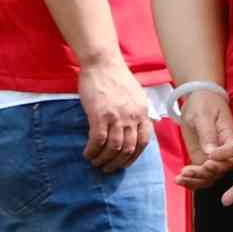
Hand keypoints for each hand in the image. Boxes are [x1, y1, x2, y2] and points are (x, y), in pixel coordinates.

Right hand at [74, 51, 151, 171]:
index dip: (134, 157)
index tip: (125, 163)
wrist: (102, 63)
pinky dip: (92, 151)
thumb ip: (137, 112)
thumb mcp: (136, 95)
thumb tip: (136, 128)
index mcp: (142, 113)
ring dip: (104, 159)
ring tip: (96, 163)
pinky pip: (97, 141)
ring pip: (113, 148)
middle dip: (118, 163)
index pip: (144, 142)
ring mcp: (117, 117)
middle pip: (128, 149)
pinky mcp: (100, 115)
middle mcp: (132, 117)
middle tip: (108, 168)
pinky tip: (88, 153)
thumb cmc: (116, 78)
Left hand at [174, 83, 232, 176]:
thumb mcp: (204, 115)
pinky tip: (178, 180)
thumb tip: (210, 153)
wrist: (198, 97)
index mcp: (230, 139)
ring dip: (195, 181)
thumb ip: (207, 133)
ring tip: (179, 178)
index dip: (219, 165)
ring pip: (209, 176)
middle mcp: (224, 151)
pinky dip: (190, 180)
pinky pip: (200, 174)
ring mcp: (213, 156)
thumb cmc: (204, 102)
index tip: (206, 164)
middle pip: (219, 171)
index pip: (230, 158)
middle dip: (203, 175)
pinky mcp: (202, 157)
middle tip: (187, 172)